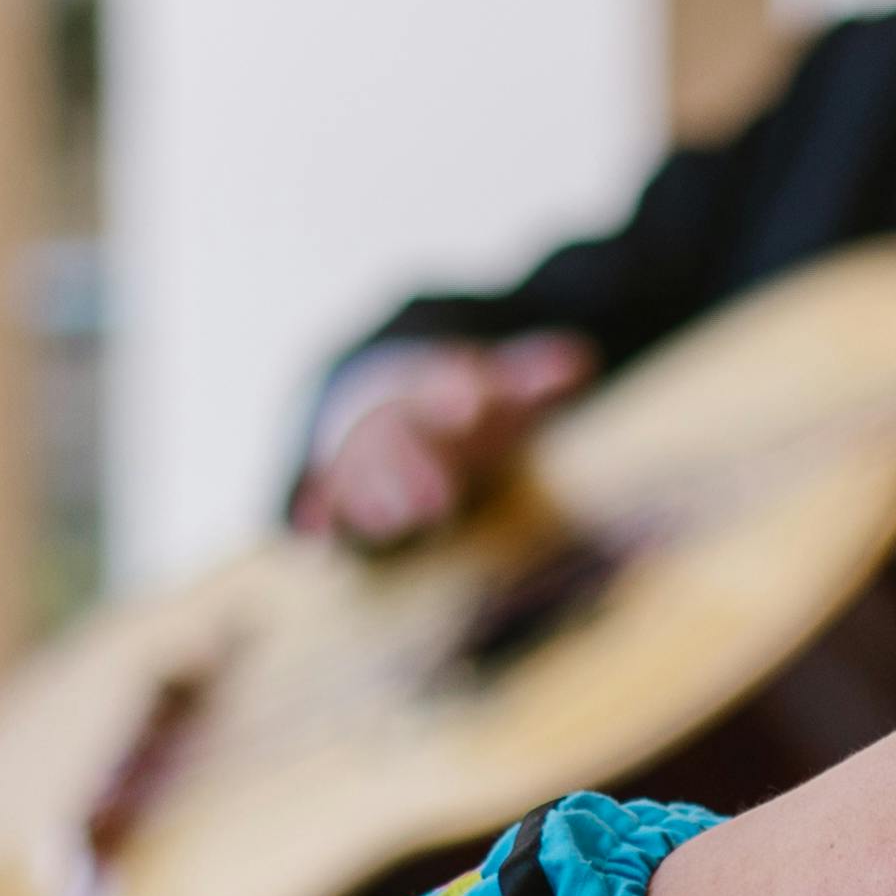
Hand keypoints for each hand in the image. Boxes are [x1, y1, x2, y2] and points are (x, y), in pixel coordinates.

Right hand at [300, 336, 588, 545]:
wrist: (372, 398)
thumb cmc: (452, 401)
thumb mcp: (493, 386)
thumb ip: (531, 377)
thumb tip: (580, 361)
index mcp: (427, 383)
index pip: (438, 379)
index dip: (453, 390)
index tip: (470, 405)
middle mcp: (389, 416)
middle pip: (395, 435)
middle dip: (412, 464)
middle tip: (437, 500)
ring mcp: (358, 450)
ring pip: (356, 468)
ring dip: (370, 494)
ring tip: (392, 522)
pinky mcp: (336, 485)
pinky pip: (323, 495)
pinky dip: (316, 512)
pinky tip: (315, 534)